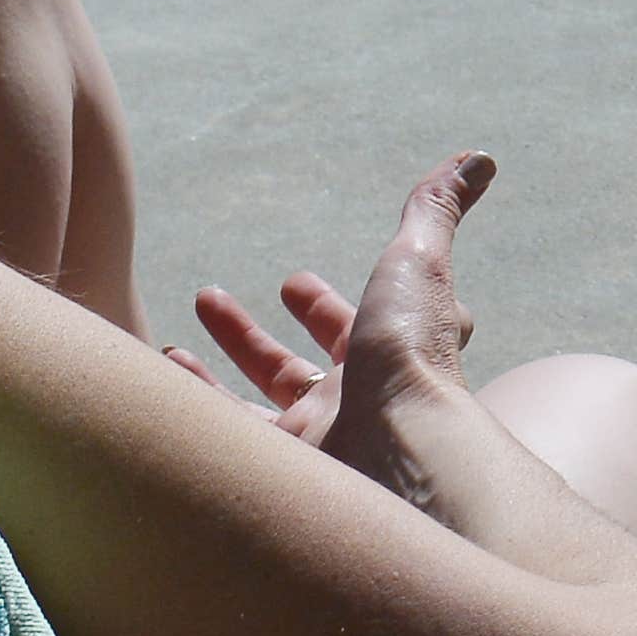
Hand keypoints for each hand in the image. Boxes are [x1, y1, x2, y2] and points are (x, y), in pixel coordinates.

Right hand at [196, 149, 496, 485]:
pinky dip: (192, 413)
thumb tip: (478, 159)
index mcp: (387, 356)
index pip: (355, 328)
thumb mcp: (417, 264)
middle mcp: (354, 405)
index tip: (292, 283)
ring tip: (172, 349)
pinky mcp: (276, 476)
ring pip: (251, 412)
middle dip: (250, 339)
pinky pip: (225, 440)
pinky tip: (158, 385)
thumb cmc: (409, 354)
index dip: (326, 308)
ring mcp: (314, 446)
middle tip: (208, 299)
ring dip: (211, 379)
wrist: (396, 455)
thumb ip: (434, 213)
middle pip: (293, 371)